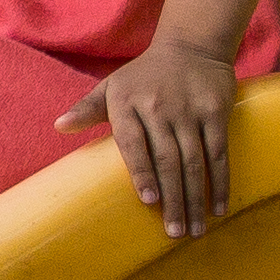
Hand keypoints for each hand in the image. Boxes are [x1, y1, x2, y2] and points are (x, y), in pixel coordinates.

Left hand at [59, 35, 244, 241]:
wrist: (190, 47)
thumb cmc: (144, 76)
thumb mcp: (111, 87)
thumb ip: (87, 109)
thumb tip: (59, 126)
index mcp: (127, 105)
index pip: (133, 144)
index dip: (142, 173)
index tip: (149, 201)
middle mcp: (158, 108)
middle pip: (167, 160)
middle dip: (172, 199)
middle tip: (174, 233)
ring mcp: (189, 110)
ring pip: (194, 161)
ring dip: (196, 198)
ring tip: (195, 230)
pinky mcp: (215, 112)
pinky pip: (218, 152)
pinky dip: (220, 182)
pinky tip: (219, 207)